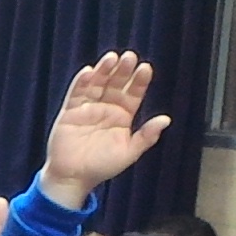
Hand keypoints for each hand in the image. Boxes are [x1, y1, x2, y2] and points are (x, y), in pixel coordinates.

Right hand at [39, 51, 165, 209]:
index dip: (139, 81)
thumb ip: (146, 136)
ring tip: (111, 58)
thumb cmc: (101, 167)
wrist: (73, 177)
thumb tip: (165, 120)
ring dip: (104, 70)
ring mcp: (88, 108)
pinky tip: (89, 71)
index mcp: (123, 116)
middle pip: (116, 84)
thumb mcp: (129, 153)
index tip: (145, 69)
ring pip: (97, 84)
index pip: (133, 93)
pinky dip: (82, 82)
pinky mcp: (70, 111)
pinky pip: (76, 93)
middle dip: (123, 70)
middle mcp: (106, 109)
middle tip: (129, 57)